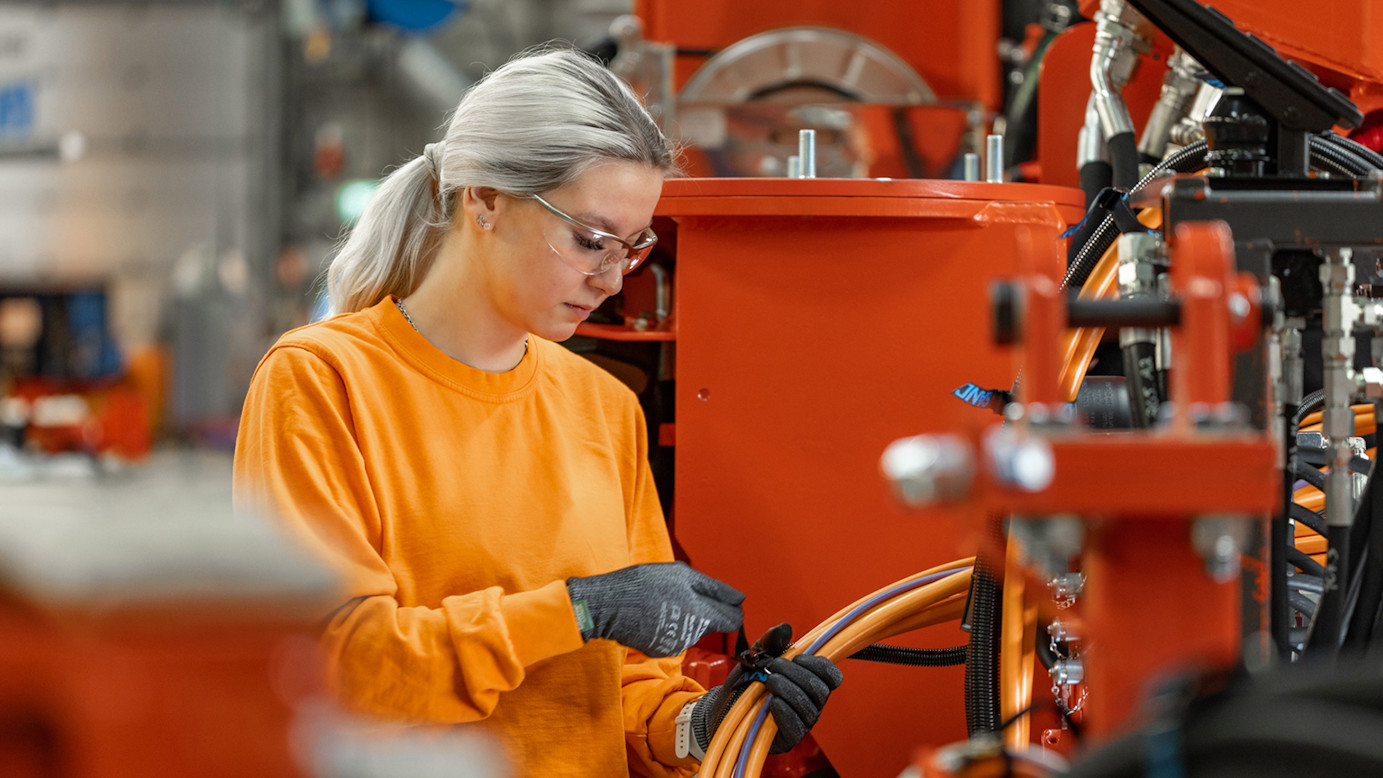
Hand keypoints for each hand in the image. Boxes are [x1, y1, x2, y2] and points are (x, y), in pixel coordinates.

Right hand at [566, 561, 743, 656]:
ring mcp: (676, 644)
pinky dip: (668, 627)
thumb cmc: (644, 584)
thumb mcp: (681, 574)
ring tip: (663, 602)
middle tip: (683, 594)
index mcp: (701, 613)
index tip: (726, 602)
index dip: (732, 608)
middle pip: (711, 623)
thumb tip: (739, 598)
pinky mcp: (661, 650)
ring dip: (685, 617)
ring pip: (692, 629)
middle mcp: (692, 634)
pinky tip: (654, 615)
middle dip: (705, 610)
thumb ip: (714, 587)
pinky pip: (674, 636)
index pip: (733, 619)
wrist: (609, 605)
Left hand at [692, 624, 842, 754]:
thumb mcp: (756, 656)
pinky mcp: (788, 739)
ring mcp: (801, 723)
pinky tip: (772, 702)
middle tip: (774, 667)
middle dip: (796, 674)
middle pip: (821, 690)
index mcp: (809, 683)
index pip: (832, 676)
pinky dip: (785, 712)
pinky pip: (796, 727)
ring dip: (787, 689)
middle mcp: (810, 704)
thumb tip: (785, 629)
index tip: (797, 657)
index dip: (819, 665)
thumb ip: (771, 641)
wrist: (723, 705)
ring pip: (808, 708)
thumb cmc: (745, 682)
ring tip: (768, 681)